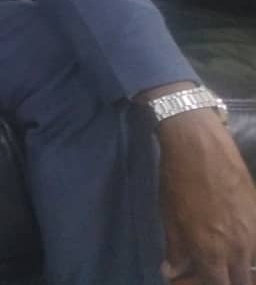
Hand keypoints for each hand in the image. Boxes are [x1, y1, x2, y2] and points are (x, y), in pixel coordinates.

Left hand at [158, 108, 255, 283]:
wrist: (200, 146)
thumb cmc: (178, 180)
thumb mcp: (170, 217)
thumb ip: (176, 249)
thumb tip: (172, 271)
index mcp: (211, 251)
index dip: (197, 284)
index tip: (184, 277)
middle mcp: (238, 249)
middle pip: (241, 282)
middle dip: (224, 280)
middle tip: (204, 270)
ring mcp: (254, 234)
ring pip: (253, 267)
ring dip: (240, 269)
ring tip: (221, 259)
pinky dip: (249, 252)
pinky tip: (234, 244)